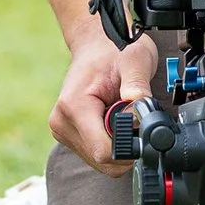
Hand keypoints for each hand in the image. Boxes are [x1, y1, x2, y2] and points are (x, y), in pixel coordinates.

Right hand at [49, 29, 159, 177]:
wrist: (95, 43)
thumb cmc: (113, 49)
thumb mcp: (134, 61)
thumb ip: (138, 87)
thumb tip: (141, 112)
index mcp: (74, 106)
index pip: (103, 151)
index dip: (130, 148)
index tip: (143, 131)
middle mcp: (62, 122)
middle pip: (103, 160)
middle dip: (126, 148)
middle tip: (135, 119)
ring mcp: (62, 131)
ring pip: (100, 161)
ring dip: (119, 147)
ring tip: (122, 116)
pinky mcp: (68, 135)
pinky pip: (97, 155)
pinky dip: (112, 145)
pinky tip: (114, 122)